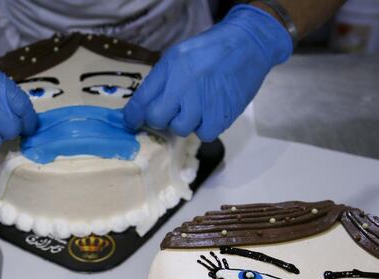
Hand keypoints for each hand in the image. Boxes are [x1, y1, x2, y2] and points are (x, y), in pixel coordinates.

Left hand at [123, 5, 291, 140]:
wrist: (248, 45)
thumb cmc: (209, 50)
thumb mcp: (178, 56)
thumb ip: (160, 81)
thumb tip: (142, 108)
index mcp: (171, 68)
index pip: (141, 101)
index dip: (132, 117)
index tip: (131, 123)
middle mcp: (184, 86)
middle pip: (157, 119)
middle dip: (159, 119)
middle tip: (170, 111)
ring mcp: (204, 102)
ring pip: (181, 128)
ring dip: (185, 122)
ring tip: (195, 107)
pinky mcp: (222, 114)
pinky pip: (204, 134)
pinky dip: (205, 127)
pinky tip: (209, 113)